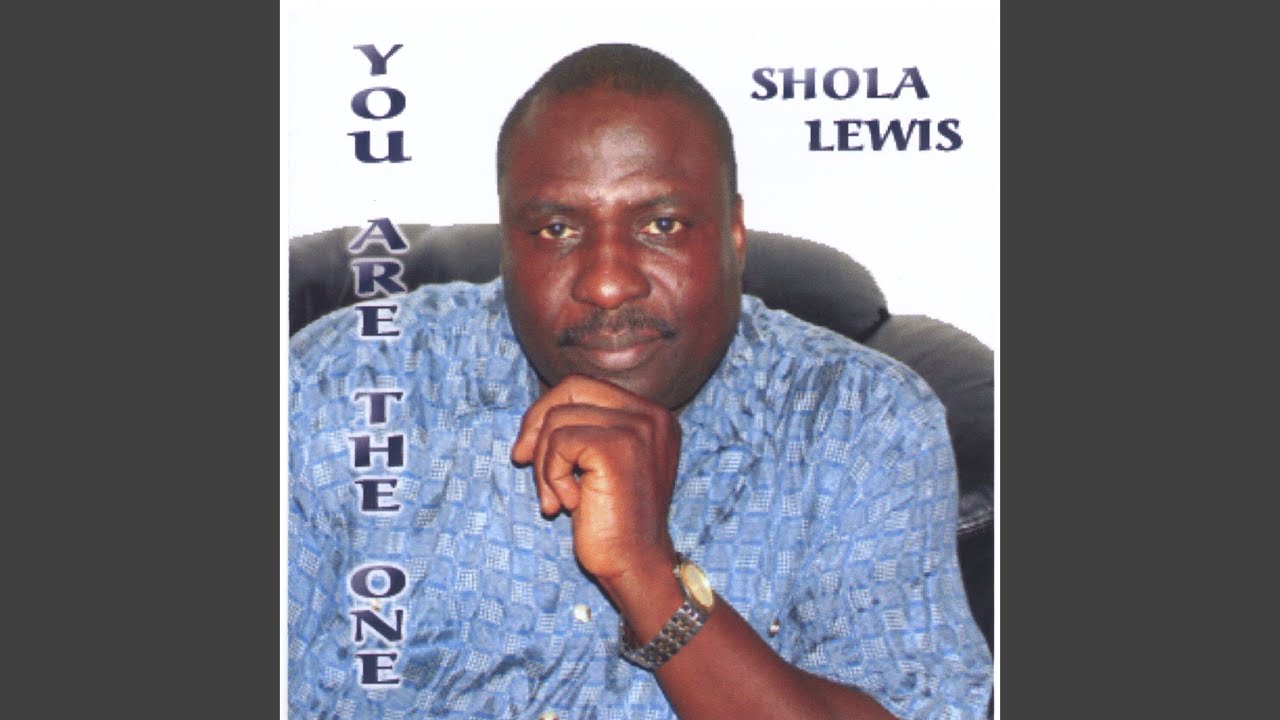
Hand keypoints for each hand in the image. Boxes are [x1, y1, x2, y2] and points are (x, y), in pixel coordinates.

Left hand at [510, 375, 680, 588]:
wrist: (634, 565)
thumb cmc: (612, 522)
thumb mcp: (598, 467)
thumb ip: (582, 431)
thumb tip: (534, 418)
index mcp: (651, 416)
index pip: (584, 387)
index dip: (547, 411)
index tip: (527, 450)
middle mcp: (652, 415)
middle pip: (571, 389)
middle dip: (536, 423)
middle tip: (521, 460)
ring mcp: (639, 428)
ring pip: (559, 419)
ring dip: (544, 464)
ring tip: (555, 500)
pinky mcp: (619, 447)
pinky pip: (560, 442)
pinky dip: (550, 475)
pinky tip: (566, 505)